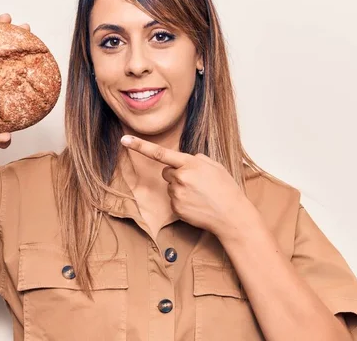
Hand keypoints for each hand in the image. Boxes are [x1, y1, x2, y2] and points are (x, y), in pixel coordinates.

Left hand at [120, 135, 257, 236]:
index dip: (140, 146)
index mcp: (190, 164)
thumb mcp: (215, 166)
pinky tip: (197, 205)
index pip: (161, 153)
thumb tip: (185, 160)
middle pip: (166, 172)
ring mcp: (177, 194)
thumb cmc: (226, 189)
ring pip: (170, 187)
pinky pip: (173, 201)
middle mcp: (181, 178)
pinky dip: (182, 202)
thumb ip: (197, 159)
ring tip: (200, 195)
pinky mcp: (176, 209)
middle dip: (176, 175)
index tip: (124, 140)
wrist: (232, 215)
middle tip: (196, 183)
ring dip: (181, 189)